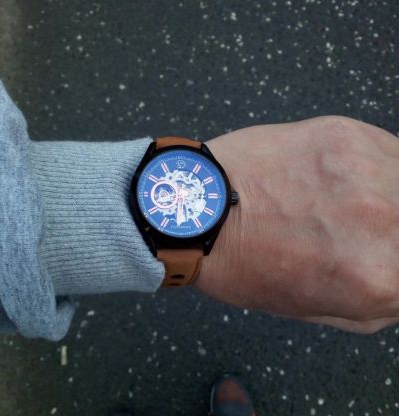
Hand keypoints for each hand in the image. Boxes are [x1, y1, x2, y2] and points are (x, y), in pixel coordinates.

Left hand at [196, 116, 398, 333]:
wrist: (200, 209)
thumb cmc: (246, 265)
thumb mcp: (314, 309)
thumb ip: (378, 301)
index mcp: (376, 279)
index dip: (397, 266)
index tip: (385, 256)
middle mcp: (384, 222)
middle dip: (392, 234)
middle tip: (372, 233)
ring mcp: (367, 171)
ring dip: (391, 198)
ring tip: (358, 205)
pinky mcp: (346, 135)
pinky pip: (391, 151)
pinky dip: (381, 169)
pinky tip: (350, 178)